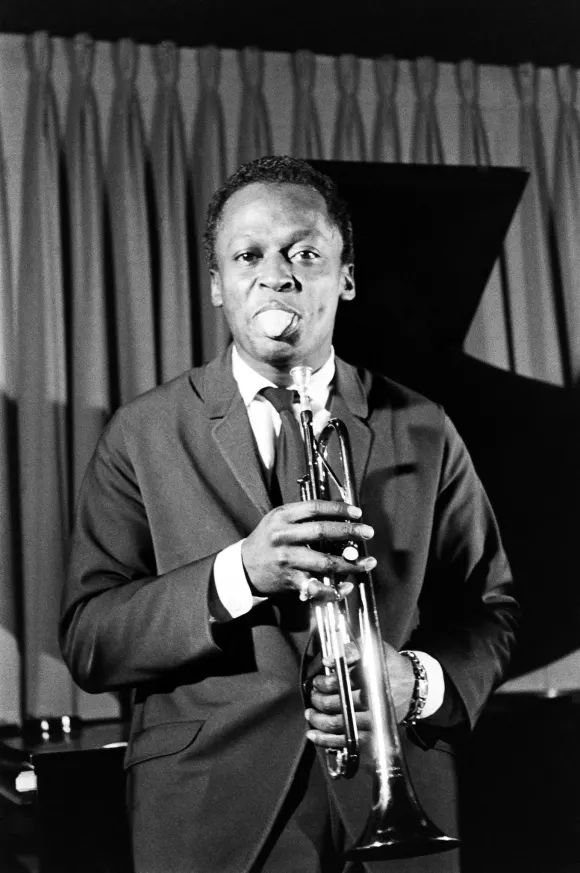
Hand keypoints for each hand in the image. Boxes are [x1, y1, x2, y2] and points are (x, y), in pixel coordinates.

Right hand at [241, 499, 375, 600]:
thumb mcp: (278, 519)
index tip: (357, 512)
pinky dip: (334, 589)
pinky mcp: (290, 581)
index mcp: (282, 517)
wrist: (243, 567)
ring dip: (350, 563)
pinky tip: (347, 585)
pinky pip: (317, 587)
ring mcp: (287, 560)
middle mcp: (283, 537)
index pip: (314, 508)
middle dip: (349, 532)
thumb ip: (303, 514)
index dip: (338, 509)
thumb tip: (340, 512)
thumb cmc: (267, 540)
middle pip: (322, 531)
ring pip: (325, 561)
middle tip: (369, 533)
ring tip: (368, 562)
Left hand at [305, 640, 414, 753]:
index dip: (324, 682)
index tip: (318, 681)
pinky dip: (327, 739)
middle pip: (335, 703)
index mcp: (371, 676)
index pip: (340, 681)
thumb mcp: (373, 649)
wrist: (412, 686)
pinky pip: (347, 740)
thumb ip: (350, 650)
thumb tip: (328, 659)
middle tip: (314, 694)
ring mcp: (373, 718)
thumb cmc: (389, 666)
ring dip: (318, 719)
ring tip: (311, 713)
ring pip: (338, 723)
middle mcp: (372, 698)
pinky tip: (315, 734)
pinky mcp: (374, 733)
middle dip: (318, 699)